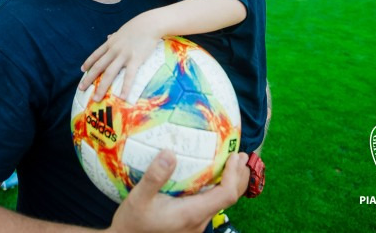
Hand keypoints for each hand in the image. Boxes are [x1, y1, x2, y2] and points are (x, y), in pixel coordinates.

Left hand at [80, 17, 160, 101]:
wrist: (149, 23)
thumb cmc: (138, 26)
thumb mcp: (122, 31)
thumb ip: (114, 36)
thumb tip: (108, 36)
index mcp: (110, 43)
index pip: (96, 54)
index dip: (88, 62)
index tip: (82, 70)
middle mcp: (114, 50)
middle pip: (98, 66)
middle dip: (89, 79)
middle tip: (81, 89)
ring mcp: (123, 56)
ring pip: (109, 73)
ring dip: (101, 87)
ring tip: (96, 99)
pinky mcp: (135, 60)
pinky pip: (129, 76)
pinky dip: (125, 87)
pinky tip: (122, 97)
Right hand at [108, 151, 248, 232]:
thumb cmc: (132, 222)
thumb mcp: (138, 198)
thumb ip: (154, 177)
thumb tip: (170, 153)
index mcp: (191, 213)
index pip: (226, 195)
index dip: (234, 175)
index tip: (235, 156)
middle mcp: (199, 220)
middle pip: (230, 199)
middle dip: (240, 177)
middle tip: (243, 155)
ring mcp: (196, 223)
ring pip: (221, 201)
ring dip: (231, 181)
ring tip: (232, 162)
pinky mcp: (190, 221)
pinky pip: (211, 203)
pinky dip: (218, 187)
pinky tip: (211, 175)